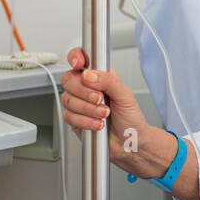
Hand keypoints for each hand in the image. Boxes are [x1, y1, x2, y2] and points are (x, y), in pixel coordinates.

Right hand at [59, 47, 150, 166]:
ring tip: (105, 114)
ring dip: (88, 109)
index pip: (80, 59)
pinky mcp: (74, 119)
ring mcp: (78, 104)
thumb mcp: (126, 96)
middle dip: (84, 91)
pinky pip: (69, 116)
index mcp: (99, 77)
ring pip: (68, 99)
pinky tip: (98, 124)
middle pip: (68, 79)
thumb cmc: (131, 118)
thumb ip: (108, 81)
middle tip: (101, 99)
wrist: (130, 142)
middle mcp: (86, 88)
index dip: (75, 57)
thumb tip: (89, 75)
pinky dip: (85, 121)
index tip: (79, 64)